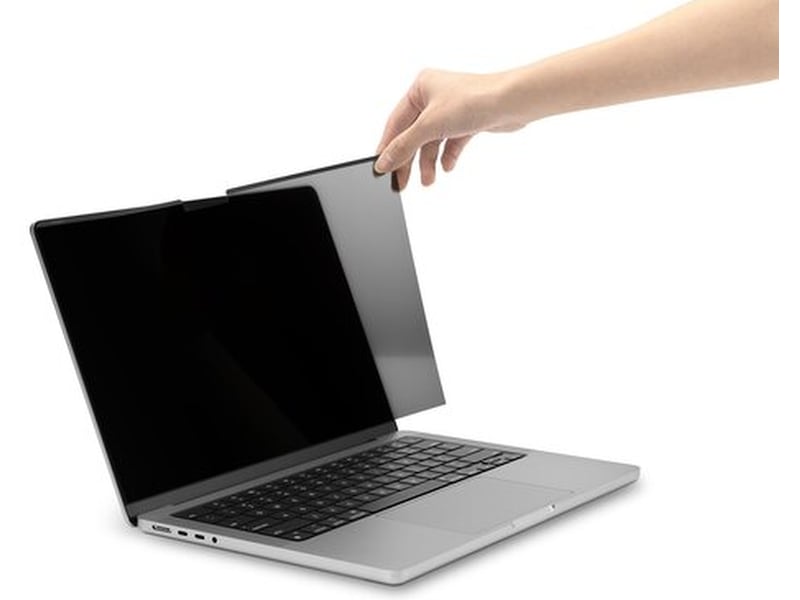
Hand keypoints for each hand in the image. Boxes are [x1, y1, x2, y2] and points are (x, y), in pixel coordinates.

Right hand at [375, 69, 525, 189]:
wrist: (511, 103)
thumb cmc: (474, 100)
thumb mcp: (429, 126)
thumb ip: (404, 146)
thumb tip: (384, 162)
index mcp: (420, 87)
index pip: (396, 122)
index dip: (388, 147)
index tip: (381, 169)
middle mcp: (434, 96)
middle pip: (414, 135)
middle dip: (409, 160)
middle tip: (402, 182)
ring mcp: (451, 110)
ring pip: (432, 141)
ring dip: (429, 162)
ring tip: (428, 180)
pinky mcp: (468, 121)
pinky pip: (450, 143)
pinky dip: (447, 156)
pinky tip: (447, 167)